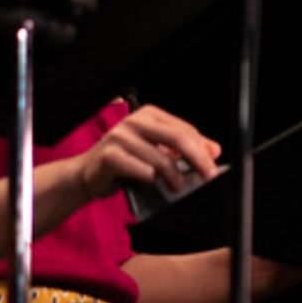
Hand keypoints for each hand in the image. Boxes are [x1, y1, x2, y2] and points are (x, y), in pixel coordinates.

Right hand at [72, 104, 220, 203]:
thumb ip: (184, 149)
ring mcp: (120, 137)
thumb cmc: (124, 162)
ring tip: (177, 187)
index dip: (203, 149)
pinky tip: (152, 183)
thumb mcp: (157, 151)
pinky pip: (141, 170)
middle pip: (179, 139)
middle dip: (199, 160)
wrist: (88, 175)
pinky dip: (151, 179)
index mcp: (149, 115)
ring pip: (161, 159)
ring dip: (175, 177)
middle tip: (208, 177)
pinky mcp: (110, 155)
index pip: (185, 130)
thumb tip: (213, 150)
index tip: (214, 167)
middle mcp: (135, 121)